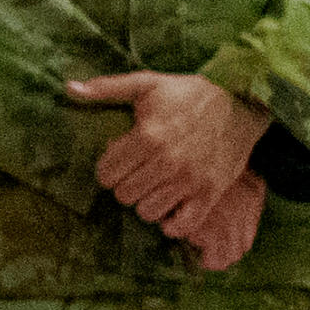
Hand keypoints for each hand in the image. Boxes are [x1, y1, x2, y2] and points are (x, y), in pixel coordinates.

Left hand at [66, 69, 272, 274]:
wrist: (240, 104)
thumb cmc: (189, 94)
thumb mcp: (147, 83)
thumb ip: (107, 88)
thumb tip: (69, 88)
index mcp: (146, 136)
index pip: (107, 173)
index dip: (107, 170)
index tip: (117, 164)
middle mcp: (166, 161)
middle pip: (124, 195)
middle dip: (125, 186)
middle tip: (135, 176)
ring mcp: (189, 180)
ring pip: (148, 212)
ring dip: (146, 203)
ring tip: (152, 189)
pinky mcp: (210, 193)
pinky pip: (182, 226)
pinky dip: (172, 224)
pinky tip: (170, 210)